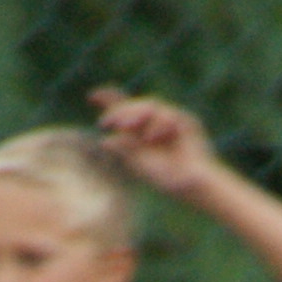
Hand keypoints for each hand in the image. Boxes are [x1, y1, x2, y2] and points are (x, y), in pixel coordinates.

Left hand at [89, 87, 218, 193]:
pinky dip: (158, 125)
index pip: (125, 109)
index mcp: (141, 132)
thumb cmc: (166, 179)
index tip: (91, 96)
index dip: (109, 99)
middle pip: (136, 105)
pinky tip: (153, 138)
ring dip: (136, 114)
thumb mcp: (140, 163)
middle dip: (120, 111)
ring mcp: (171, 121)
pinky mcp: (185, 121)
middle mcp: (154, 123)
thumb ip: (125, 149)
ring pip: (150, 105)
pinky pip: (168, 115)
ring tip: (126, 128)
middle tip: (106, 122)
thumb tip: (105, 140)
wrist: (190, 184)